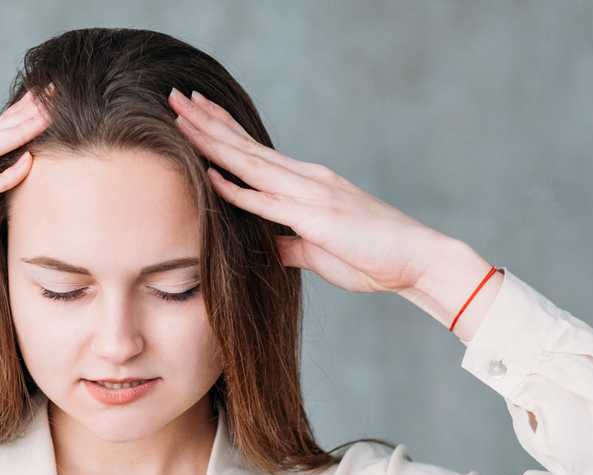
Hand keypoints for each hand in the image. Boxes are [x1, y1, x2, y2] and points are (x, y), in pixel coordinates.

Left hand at [167, 88, 455, 293]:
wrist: (417, 260)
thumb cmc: (372, 257)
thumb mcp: (318, 251)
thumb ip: (289, 245)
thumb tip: (266, 247)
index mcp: (307, 183)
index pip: (255, 151)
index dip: (223, 130)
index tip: (195, 113)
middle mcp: (306, 179)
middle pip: (246, 146)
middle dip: (208, 122)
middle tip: (175, 97)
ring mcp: (311, 194)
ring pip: (251, 163)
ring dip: (214, 141)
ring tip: (183, 118)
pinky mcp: (316, 218)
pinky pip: (268, 203)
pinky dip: (237, 189)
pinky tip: (210, 174)